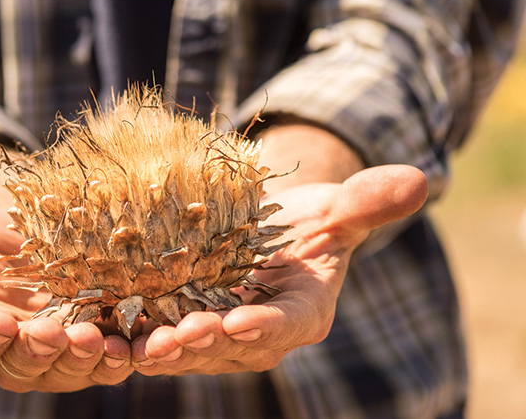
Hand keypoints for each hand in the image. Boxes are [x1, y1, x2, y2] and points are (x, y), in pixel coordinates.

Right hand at [0, 206, 133, 391]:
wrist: (28, 238)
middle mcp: (17, 351)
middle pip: (27, 364)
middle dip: (42, 352)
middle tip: (57, 335)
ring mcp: (62, 350)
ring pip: (74, 366)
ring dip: (89, 359)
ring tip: (104, 342)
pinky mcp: (103, 338)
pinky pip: (119, 352)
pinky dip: (134, 350)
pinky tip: (149, 340)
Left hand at [131, 164, 427, 375]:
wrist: (270, 227)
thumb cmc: (309, 221)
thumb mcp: (338, 208)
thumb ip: (367, 202)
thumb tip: (418, 179)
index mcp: (302, 312)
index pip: (287, 325)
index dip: (267, 327)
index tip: (242, 323)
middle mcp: (259, 332)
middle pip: (230, 344)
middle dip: (203, 344)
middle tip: (172, 339)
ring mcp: (217, 331)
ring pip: (190, 346)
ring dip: (163, 348)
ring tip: (135, 346)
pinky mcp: (183, 321)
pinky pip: (159, 331)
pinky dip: (136, 334)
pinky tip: (108, 330)